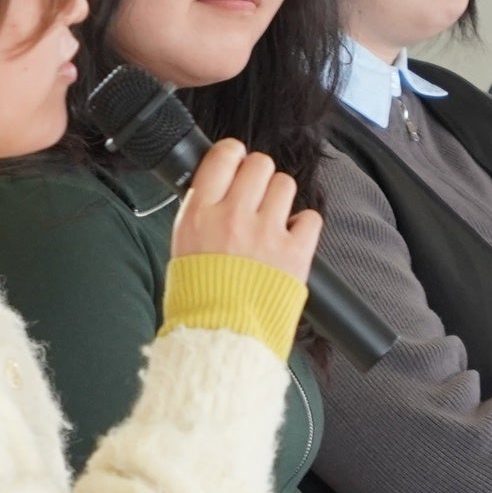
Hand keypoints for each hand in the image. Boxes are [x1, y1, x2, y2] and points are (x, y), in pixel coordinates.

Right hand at [169, 137, 320, 287]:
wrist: (218, 338)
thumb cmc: (197, 299)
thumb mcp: (181, 246)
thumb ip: (201, 212)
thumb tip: (218, 187)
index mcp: (201, 213)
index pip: (224, 156)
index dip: (233, 154)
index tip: (236, 161)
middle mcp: (233, 216)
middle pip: (259, 164)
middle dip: (259, 175)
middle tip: (255, 195)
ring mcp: (266, 233)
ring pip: (285, 185)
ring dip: (280, 197)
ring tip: (272, 218)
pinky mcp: (294, 253)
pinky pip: (310, 218)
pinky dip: (303, 226)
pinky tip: (290, 238)